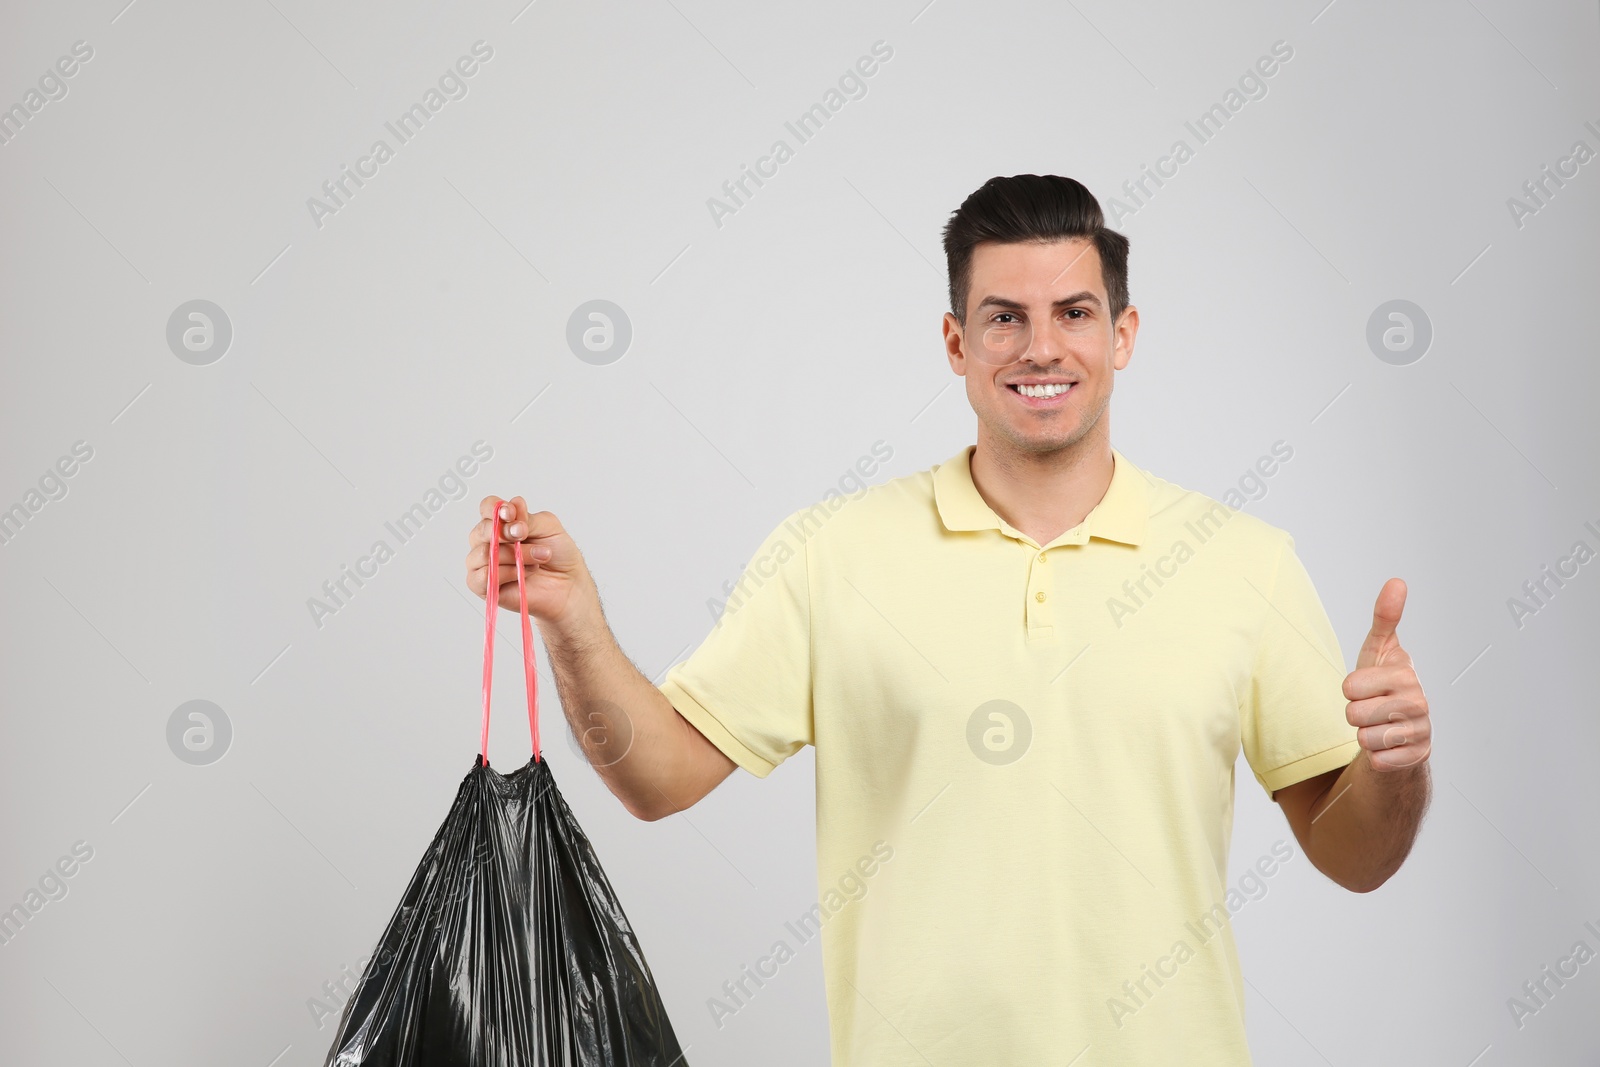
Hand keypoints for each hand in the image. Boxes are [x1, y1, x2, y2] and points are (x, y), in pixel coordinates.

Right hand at [465, 496, 592, 625]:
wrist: (569, 585)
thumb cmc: (559, 556)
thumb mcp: (548, 527)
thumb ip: (527, 517)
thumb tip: (512, 505)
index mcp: (503, 524)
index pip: (487, 508)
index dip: (495, 509)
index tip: (511, 514)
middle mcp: (490, 542)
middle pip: (481, 530)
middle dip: (505, 532)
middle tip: (525, 535)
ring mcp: (485, 564)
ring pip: (484, 553)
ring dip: (514, 554)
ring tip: (537, 558)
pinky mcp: (485, 587)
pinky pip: (482, 577)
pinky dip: (506, 573)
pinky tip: (522, 573)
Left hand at [1343, 578, 1430, 771]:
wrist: (1399, 730)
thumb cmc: (1382, 686)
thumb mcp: (1378, 651)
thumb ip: (1385, 618)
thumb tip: (1397, 581)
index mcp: (1406, 674)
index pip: (1350, 686)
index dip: (1349, 689)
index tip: (1364, 687)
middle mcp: (1419, 701)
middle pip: (1354, 714)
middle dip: (1354, 714)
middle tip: (1370, 709)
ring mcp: (1421, 730)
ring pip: (1364, 738)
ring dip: (1364, 735)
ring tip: (1379, 726)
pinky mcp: (1418, 757)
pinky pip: (1378, 760)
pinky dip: (1376, 757)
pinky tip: (1388, 747)